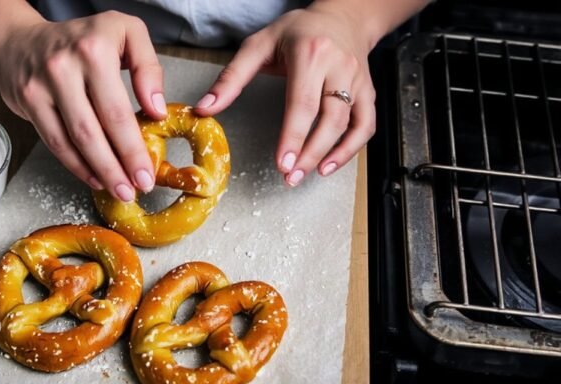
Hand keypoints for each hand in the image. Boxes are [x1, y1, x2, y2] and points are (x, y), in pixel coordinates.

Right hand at [0, 11, 166, 200]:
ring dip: (97, 171)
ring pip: (72, 140)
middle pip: (94, 130)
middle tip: (134, 190)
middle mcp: (65, 67)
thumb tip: (156, 109)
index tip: (147, 173)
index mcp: (94, 50)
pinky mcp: (28, 102)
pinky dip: (76, 164)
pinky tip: (94, 177)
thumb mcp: (126, 33)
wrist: (21, 39)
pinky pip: (54, 141)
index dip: (132, 148)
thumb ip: (148, 67)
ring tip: (118, 189)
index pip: (117, 110)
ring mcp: (42, 86)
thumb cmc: (83, 39)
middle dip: (117, 167)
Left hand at [194, 3, 376, 185]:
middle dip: (310, 152)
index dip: (293, 136)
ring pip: (351, 124)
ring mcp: (358, 80)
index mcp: (310, 54)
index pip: (302, 102)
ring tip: (307, 174)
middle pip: (330, 117)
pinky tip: (331, 163)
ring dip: (331, 154)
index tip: (283, 162)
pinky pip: (366, 124)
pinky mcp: (368, 91)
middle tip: (291, 176)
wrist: (341, 17)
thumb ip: (230, 78)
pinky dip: (352, 148)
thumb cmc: (297, 32)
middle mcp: (338, 66)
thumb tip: (205, 108)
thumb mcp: (258, 46)